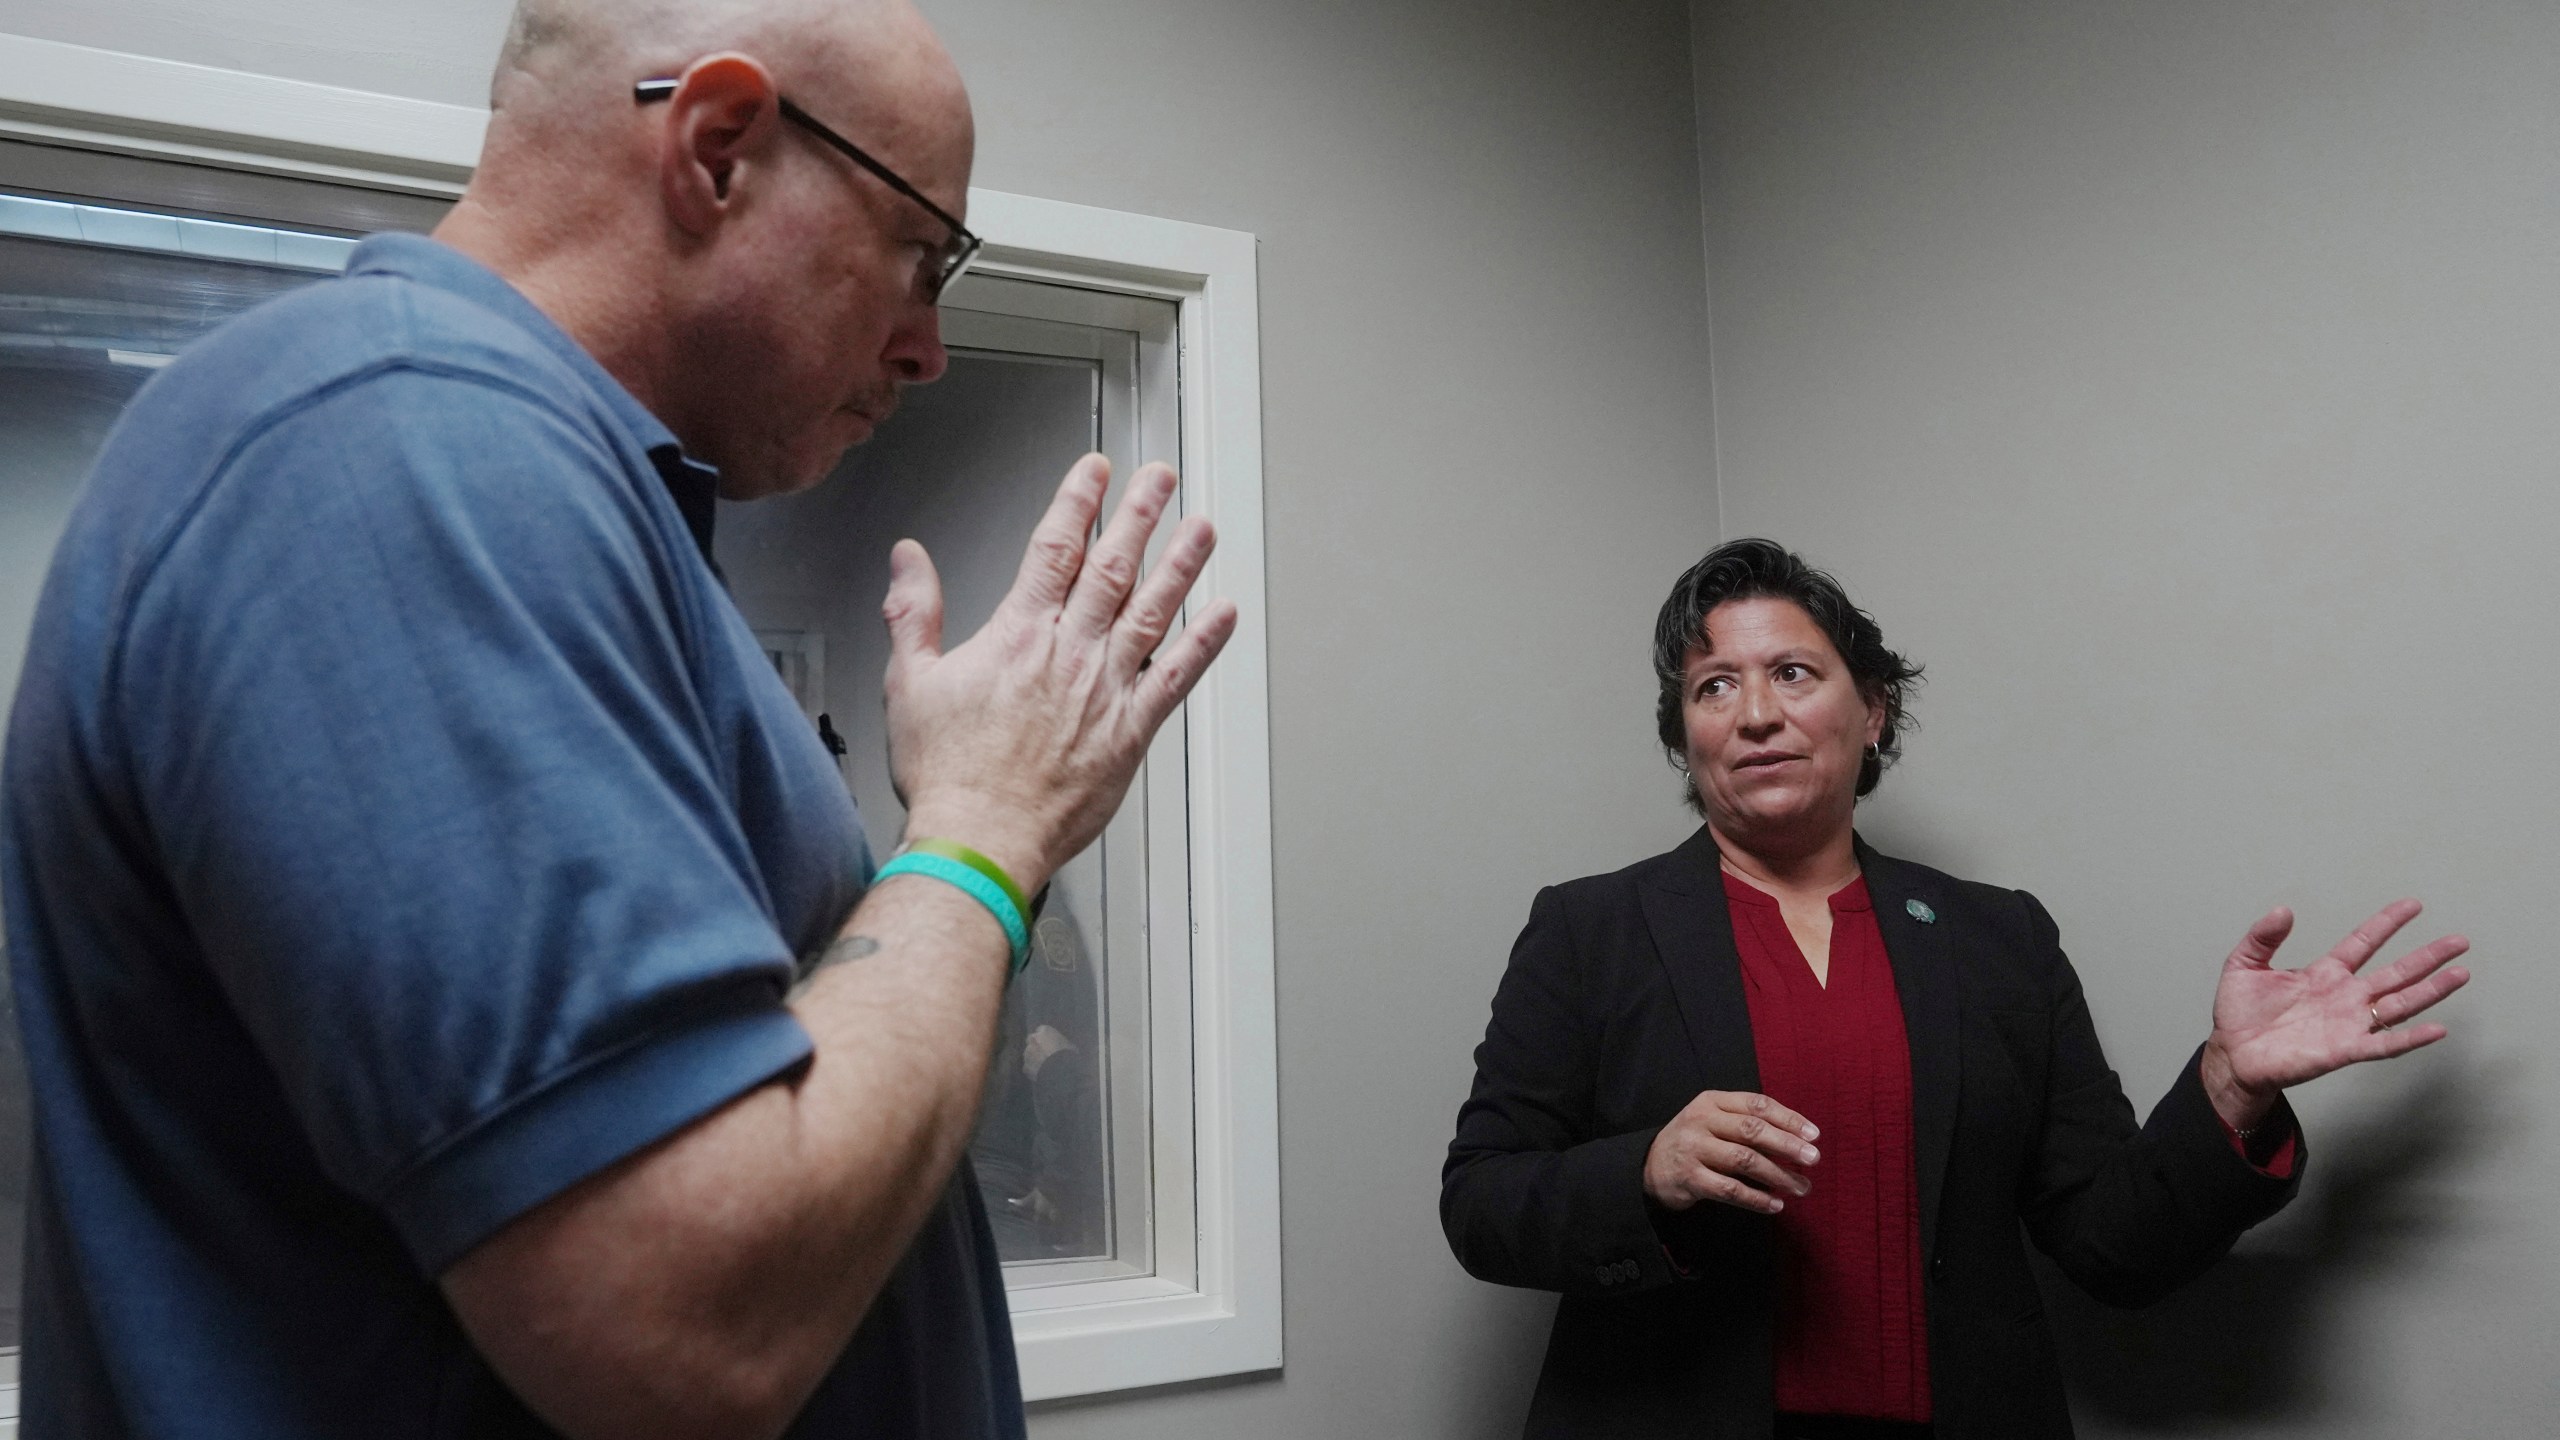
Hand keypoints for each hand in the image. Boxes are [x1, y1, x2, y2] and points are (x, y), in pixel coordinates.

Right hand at [881, 455, 1236, 890]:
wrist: (980, 839)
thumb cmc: (948, 775)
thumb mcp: (909, 682)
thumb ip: (915, 613)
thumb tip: (908, 561)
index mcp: (1019, 635)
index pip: (1056, 548)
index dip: (1078, 502)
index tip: (1096, 472)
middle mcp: (1069, 653)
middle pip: (1113, 567)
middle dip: (1140, 514)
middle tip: (1161, 477)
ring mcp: (1106, 690)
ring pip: (1154, 610)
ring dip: (1181, 564)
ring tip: (1203, 527)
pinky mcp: (1130, 732)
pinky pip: (1177, 679)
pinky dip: (1204, 644)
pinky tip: (1224, 615)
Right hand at [1642, 1090, 1820, 1214]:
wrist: (1649, 1166)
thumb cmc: (1695, 1141)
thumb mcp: (1714, 1120)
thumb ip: (1747, 1122)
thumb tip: (1798, 1139)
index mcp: (1712, 1101)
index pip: (1757, 1104)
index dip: (1788, 1119)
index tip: (1813, 1135)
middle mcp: (1701, 1121)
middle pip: (1752, 1130)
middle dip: (1787, 1145)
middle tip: (1813, 1160)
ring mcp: (1693, 1150)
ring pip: (1744, 1160)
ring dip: (1778, 1175)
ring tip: (1802, 1187)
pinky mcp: (1690, 1179)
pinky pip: (1730, 1190)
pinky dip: (1757, 1199)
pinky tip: (1775, 1205)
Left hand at [2199, 899, 2471, 1129]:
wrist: (2232, 1055)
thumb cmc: (2240, 1014)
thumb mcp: (2243, 965)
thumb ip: (2263, 937)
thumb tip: (2282, 909)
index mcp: (2325, 973)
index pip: (2364, 942)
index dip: (2387, 923)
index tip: (2413, 905)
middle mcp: (2345, 996)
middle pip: (2396, 972)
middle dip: (2427, 956)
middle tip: (2459, 940)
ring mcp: (2348, 1023)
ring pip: (2400, 1003)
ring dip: (2431, 990)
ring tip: (2460, 973)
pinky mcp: (2344, 1050)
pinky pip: (2385, 1044)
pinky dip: (2411, 1037)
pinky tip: (2437, 1028)